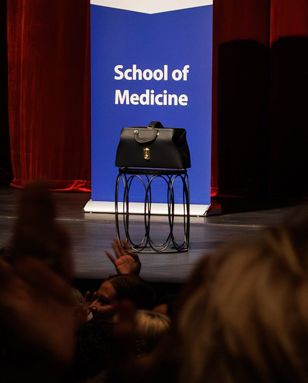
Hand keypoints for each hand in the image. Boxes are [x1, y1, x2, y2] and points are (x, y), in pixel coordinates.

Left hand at [0, 182, 75, 377]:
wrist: (38, 367)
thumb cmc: (20, 339)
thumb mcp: (9, 306)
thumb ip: (4, 278)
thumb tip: (0, 255)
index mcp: (16, 271)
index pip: (23, 233)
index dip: (29, 209)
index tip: (33, 184)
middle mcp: (29, 272)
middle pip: (35, 233)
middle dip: (38, 208)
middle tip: (40, 181)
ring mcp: (45, 281)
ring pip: (49, 244)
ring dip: (49, 222)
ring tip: (49, 199)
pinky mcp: (60, 293)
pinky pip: (63, 265)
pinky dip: (63, 249)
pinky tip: (61, 235)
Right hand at [106, 238, 141, 275]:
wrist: (131, 278)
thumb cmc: (135, 271)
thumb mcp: (138, 262)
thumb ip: (135, 256)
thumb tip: (129, 251)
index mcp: (130, 257)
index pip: (127, 248)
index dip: (126, 244)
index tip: (124, 239)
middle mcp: (124, 257)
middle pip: (121, 249)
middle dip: (119, 243)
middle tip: (116, 238)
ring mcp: (120, 260)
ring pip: (117, 252)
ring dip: (114, 247)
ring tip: (112, 242)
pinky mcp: (117, 264)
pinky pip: (112, 258)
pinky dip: (109, 255)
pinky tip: (106, 251)